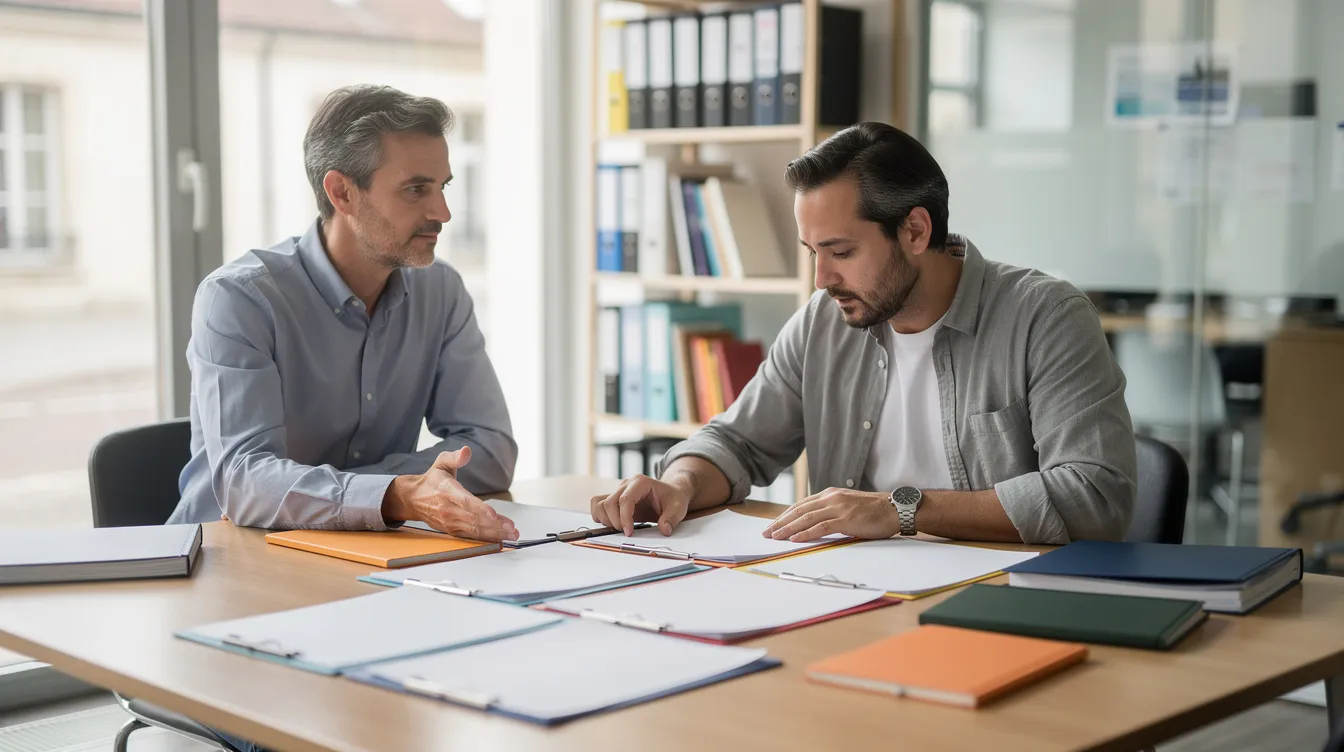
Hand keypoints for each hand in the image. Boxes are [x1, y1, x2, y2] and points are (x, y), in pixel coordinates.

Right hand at [383, 447, 517, 541]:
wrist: (413, 498)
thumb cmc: (432, 479)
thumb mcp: (441, 462)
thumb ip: (455, 457)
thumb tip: (466, 451)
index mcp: (447, 490)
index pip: (465, 501)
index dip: (480, 509)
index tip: (494, 514)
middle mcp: (448, 508)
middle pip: (474, 519)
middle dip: (494, 525)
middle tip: (512, 528)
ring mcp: (449, 521)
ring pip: (474, 530)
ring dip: (494, 534)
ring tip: (512, 535)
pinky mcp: (451, 530)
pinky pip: (470, 536)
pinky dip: (486, 538)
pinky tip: (500, 538)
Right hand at [591, 474, 690, 535]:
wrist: (670, 494)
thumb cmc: (673, 498)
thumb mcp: (678, 507)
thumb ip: (672, 518)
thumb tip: (664, 530)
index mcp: (641, 482)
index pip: (625, 499)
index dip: (624, 518)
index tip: (629, 532)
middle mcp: (626, 484)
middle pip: (609, 503)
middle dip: (615, 522)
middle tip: (626, 533)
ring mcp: (618, 490)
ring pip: (599, 503)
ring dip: (605, 520)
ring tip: (619, 528)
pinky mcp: (614, 498)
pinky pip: (597, 504)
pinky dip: (600, 516)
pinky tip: (612, 524)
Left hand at [761, 488, 900, 542]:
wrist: (895, 509)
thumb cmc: (874, 511)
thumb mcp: (848, 506)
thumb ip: (831, 512)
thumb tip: (814, 525)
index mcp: (830, 495)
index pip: (801, 505)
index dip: (785, 516)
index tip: (772, 525)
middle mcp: (831, 498)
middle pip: (799, 510)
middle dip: (780, 522)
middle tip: (766, 533)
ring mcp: (838, 507)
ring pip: (806, 518)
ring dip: (788, 528)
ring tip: (775, 537)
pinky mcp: (846, 519)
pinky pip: (820, 526)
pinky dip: (805, 533)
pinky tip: (794, 539)